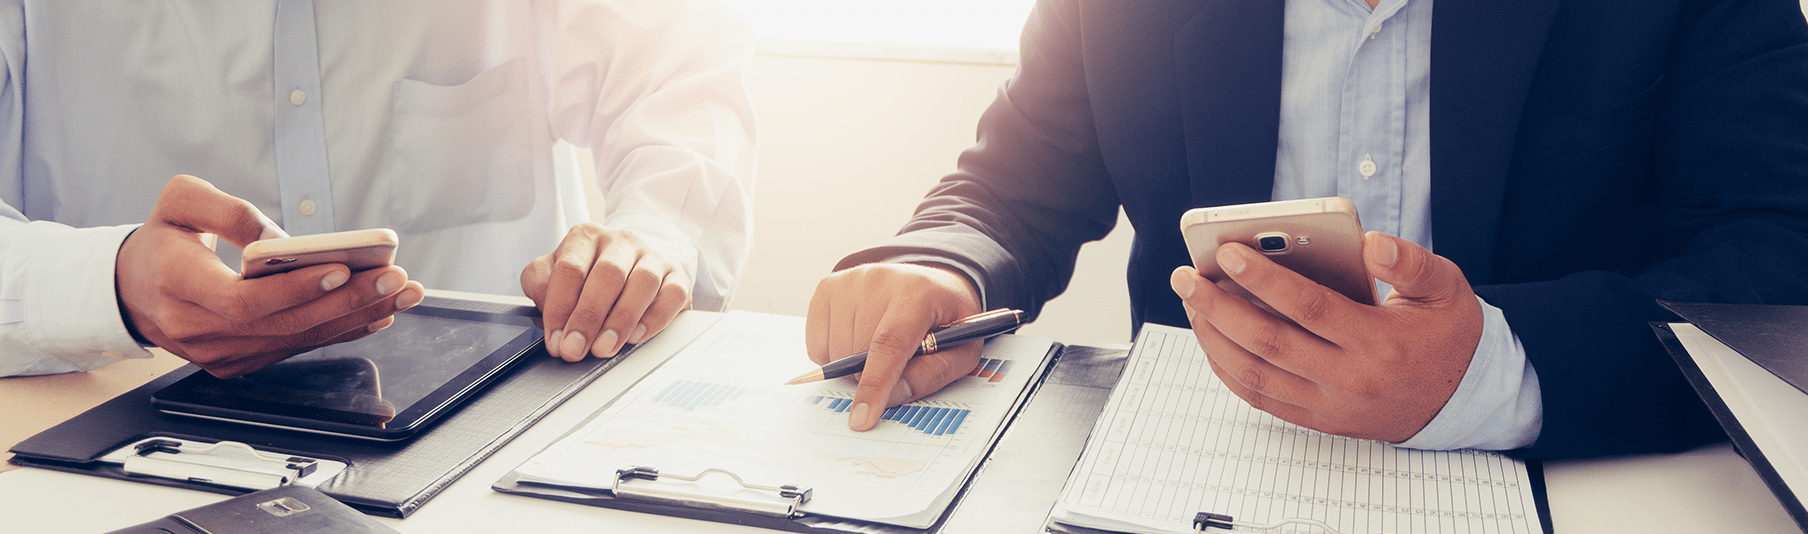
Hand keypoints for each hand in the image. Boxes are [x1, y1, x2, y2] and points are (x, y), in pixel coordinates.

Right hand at [117, 175, 424, 378]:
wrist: (134, 290)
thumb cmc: (163, 240)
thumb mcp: (179, 202)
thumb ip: (227, 210)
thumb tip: (280, 237)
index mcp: (178, 286)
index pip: (244, 300)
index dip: (296, 289)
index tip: (341, 269)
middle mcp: (199, 329)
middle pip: (284, 323)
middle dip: (347, 301)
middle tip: (396, 278)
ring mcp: (221, 353)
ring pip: (298, 339)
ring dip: (358, 317)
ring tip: (403, 293)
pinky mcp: (241, 361)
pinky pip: (298, 347)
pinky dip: (342, 330)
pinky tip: (381, 312)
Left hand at [520, 222, 691, 361]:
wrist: (635, 261)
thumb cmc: (591, 274)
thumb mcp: (556, 272)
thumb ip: (541, 284)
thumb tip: (546, 310)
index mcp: (586, 237)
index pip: (570, 269)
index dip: (560, 307)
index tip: (556, 340)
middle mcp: (621, 241)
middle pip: (607, 274)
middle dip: (589, 316)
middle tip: (575, 349)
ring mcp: (653, 256)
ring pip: (643, 282)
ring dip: (621, 319)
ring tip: (604, 348)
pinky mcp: (677, 276)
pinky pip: (672, 295)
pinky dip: (655, 318)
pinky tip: (636, 336)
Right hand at [806, 263, 982, 430]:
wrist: (929, 283)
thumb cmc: (946, 320)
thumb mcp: (962, 350)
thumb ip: (933, 374)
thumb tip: (891, 397)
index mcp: (918, 294)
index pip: (889, 343)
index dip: (874, 384)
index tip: (861, 419)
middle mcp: (878, 280)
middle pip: (858, 352)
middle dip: (873, 376)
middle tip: (898, 363)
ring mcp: (849, 281)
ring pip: (834, 352)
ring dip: (853, 366)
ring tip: (880, 347)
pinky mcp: (827, 287)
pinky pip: (816, 345)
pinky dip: (833, 355)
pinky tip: (858, 339)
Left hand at [1169, 231, 1482, 441]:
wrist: (1461, 399)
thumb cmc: (1445, 332)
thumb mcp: (1445, 287)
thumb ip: (1410, 261)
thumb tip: (1370, 242)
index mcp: (1380, 343)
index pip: (1310, 307)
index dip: (1264, 280)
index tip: (1227, 252)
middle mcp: (1350, 380)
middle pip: (1269, 342)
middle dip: (1219, 307)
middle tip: (1186, 276)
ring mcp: (1330, 406)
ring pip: (1255, 374)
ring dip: (1213, 337)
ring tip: (1191, 301)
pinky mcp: (1317, 420)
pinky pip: (1259, 397)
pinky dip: (1227, 368)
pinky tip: (1210, 337)